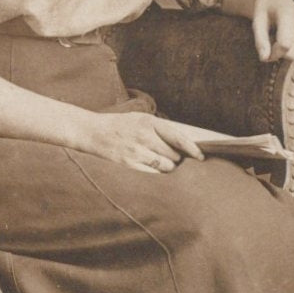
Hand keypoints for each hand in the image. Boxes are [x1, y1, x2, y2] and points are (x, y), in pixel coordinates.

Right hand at [78, 112, 205, 173]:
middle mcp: (144, 136)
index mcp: (149, 122)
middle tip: (174, 158)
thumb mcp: (140, 119)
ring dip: (168, 167)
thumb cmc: (120, 125)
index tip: (201, 157)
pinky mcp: (129, 164)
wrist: (92, 132)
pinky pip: (153, 173)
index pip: (178, 137)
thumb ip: (160, 129)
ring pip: (165, 166)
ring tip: (163, 162)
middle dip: (177, 158)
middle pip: (174, 155)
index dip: (192, 149)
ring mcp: (136, 151)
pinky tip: (153, 168)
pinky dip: (157, 172)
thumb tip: (183, 144)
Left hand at [249, 0, 293, 62]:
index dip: (273, 53)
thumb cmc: (264, 9)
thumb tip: (264, 59)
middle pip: (292, 53)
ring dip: (285, 51)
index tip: (265, 48)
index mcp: (288, 14)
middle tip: (270, 40)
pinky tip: (288, 36)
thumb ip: (260, 40)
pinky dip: (293, 48)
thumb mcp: (256, 22)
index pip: (285, 45)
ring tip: (279, 36)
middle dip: (278, 53)